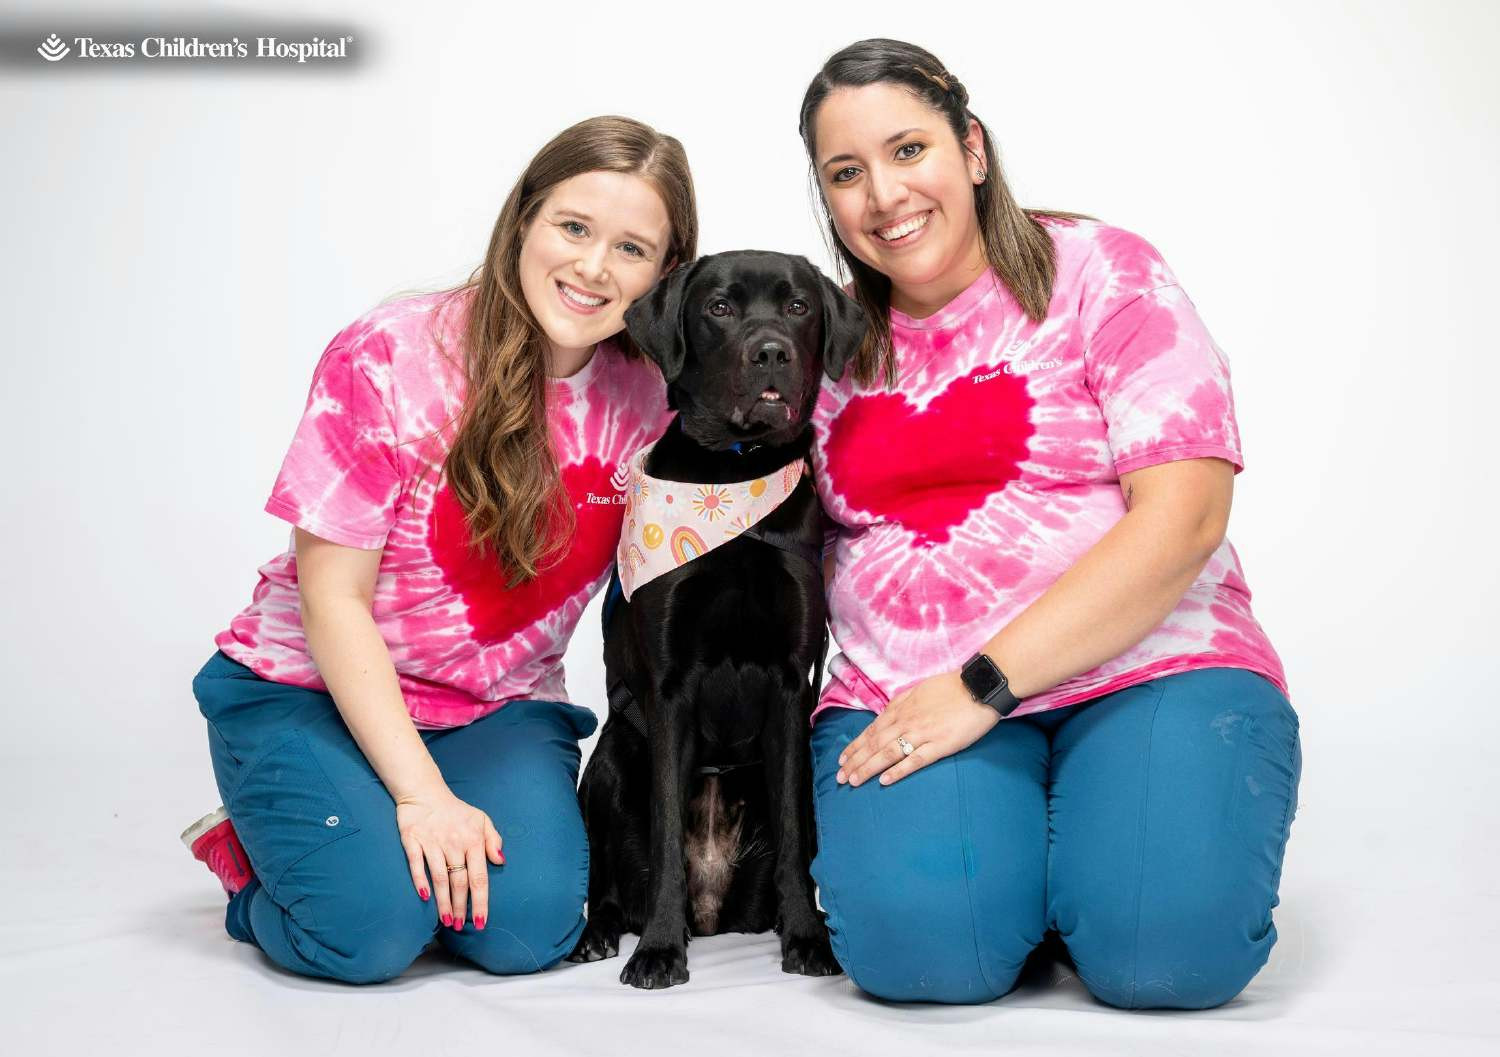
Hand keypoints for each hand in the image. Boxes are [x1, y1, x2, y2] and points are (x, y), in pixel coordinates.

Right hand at [395, 787, 504, 931]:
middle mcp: (454, 843)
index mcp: (473, 840)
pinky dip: (421, 881)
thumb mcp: (481, 819)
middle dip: (461, 907)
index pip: (479, 877)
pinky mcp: (413, 840)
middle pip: (459, 882)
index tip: (480, 921)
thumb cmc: (456, 810)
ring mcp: (433, 842)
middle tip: (460, 926)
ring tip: (447, 921)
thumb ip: (493, 840)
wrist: (425, 792)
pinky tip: (425, 897)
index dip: (480, 901)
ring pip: (440, 878)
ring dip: (443, 902)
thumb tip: (500, 861)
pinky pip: (417, 864)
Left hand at [836, 669, 1001, 787]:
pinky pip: (914, 760)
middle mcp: (906, 721)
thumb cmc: (951, 687)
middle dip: (855, 761)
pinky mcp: (939, 745)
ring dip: (868, 768)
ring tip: (854, 781)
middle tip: (840, 777)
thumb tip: (887, 714)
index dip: (856, 746)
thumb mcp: (919, 690)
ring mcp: (922, 734)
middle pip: (875, 744)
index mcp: (901, 708)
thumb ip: (902, 703)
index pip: (872, 730)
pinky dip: (898, 771)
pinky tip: (884, 781)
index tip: (842, 759)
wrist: (978, 687)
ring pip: (888, 753)